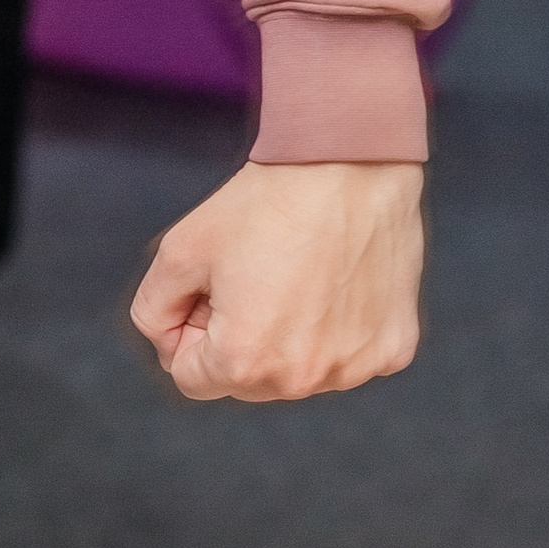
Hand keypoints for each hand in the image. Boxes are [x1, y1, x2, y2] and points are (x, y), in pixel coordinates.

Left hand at [130, 159, 422, 401]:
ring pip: (299, 373)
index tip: (209, 291)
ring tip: (297, 277)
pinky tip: (336, 283)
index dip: (189, 332)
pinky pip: (349, 356)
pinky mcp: (394, 349)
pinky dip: (338, 331)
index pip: (192, 379)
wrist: (346, 164)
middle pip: (246, 383)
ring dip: (288, 340)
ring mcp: (355, 367)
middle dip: (236, 340)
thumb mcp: (179, 251)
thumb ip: (153, 311)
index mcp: (244, 361)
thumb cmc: (263, 205)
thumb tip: (168, 345)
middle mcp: (304, 379)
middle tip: (253, 278)